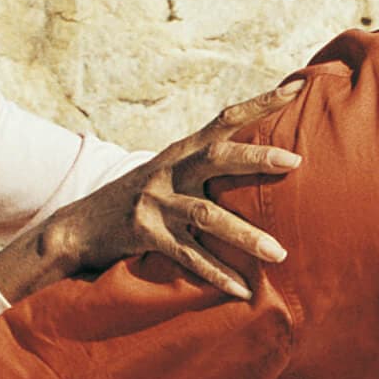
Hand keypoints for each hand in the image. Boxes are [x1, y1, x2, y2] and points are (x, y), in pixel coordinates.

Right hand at [0, 78, 305, 301]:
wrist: (80, 225)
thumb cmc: (138, 198)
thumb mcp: (169, 171)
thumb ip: (205, 164)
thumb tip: (257, 160)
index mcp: (181, 151)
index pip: (225, 119)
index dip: (261, 102)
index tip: (297, 87)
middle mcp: (169, 171)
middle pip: (217, 158)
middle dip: (256, 159)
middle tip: (295, 162)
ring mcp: (155, 203)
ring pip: (207, 216)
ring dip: (245, 236)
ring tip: (279, 254)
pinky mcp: (145, 235)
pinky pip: (188, 258)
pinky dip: (217, 275)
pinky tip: (243, 291)